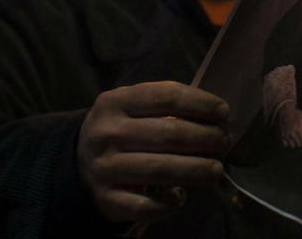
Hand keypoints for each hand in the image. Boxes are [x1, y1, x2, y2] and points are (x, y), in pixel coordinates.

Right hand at [77, 81, 229, 222]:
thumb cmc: (123, 127)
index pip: (167, 96)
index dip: (201, 103)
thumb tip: (217, 117)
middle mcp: (106, 134)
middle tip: (224, 142)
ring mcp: (104, 168)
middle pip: (168, 134)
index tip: (224, 113)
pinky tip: (180, 196)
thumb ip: (167, 105)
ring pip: (160, 170)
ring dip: (195, 170)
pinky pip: (144, 206)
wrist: (77, 161)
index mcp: (116, 102)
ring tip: (216, 169)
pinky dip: (168, 203)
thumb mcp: (134, 106)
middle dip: (206, 138)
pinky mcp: (105, 199)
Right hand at [276, 102, 301, 147]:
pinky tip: (290, 139)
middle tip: (300, 138)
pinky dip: (288, 143)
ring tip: (295, 139)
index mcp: (298, 130)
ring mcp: (286, 135)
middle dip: (300, 142)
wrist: (286, 111)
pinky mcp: (281, 135)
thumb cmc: (297, 114)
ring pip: (292, 145)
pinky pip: (285, 144)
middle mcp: (292, 134)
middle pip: (298, 144)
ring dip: (294, 143)